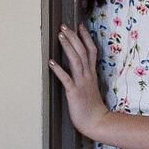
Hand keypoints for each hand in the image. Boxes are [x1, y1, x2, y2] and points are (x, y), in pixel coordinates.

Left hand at [48, 24, 107, 138]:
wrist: (97, 122)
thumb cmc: (92, 107)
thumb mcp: (91, 87)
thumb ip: (86, 76)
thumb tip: (79, 66)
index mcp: (92, 73)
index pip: (91, 51)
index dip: (85, 37)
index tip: (79, 25)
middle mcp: (88, 75)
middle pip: (82, 52)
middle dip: (74, 37)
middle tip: (65, 26)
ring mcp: (82, 83)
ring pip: (76, 61)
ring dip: (68, 47)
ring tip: (61, 36)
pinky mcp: (74, 92)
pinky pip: (66, 79)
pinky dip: (58, 69)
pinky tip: (51, 61)